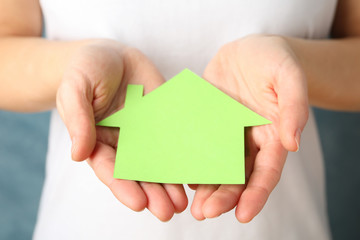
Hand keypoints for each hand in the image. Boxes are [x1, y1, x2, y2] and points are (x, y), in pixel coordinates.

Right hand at [56, 40, 186, 220]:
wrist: (111, 54)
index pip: (111, 170)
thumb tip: (78, 154)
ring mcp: (146, 133)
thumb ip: (78, 119)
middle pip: (138, 173)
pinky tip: (196, 170)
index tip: (139, 203)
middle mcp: (125, 143)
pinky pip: (175, 137)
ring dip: (170, 182)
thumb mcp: (75, 89)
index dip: (124, 187)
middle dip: (152, 193)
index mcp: (99, 142)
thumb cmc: (86, 70)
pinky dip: (184, 154)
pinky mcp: (164, 119)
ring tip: (182, 202)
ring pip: (159, 161)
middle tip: (167, 211)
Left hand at [190, 34, 308, 221]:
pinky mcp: (206, 124)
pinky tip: (179, 173)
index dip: (256, 195)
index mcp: (272, 136)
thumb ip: (293, 107)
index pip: (266, 172)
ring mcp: (225, 135)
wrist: (248, 50)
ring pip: (215, 167)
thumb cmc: (274, 61)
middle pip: (237, 177)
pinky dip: (190, 161)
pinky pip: (197, 145)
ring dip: (205, 188)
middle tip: (205, 213)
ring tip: (191, 205)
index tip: (243, 215)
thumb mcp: (288, 77)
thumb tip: (293, 144)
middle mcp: (247, 142)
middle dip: (224, 197)